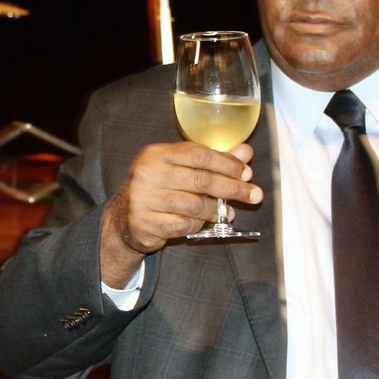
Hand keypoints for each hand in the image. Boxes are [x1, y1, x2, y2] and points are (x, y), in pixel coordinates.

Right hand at [100, 141, 262, 284]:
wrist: (124, 218)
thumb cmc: (159, 189)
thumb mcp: (182, 169)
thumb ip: (213, 160)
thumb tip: (246, 153)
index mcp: (156, 153)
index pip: (198, 154)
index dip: (227, 164)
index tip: (247, 173)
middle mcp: (147, 173)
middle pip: (200, 179)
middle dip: (232, 188)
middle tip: (254, 195)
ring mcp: (144, 199)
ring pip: (194, 205)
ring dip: (216, 210)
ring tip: (228, 212)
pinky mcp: (146, 223)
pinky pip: (184, 225)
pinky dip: (199, 225)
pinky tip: (204, 223)